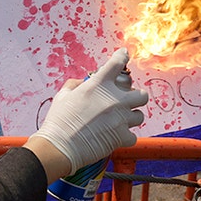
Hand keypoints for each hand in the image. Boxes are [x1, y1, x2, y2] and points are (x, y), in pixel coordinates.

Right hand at [29, 48, 148, 174]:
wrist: (60, 146)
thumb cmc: (58, 121)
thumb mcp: (63, 96)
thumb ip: (75, 85)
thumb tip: (82, 82)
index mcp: (99, 85)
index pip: (117, 63)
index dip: (122, 56)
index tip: (124, 54)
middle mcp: (114, 99)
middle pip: (141, 94)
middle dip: (137, 96)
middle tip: (127, 101)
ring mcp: (120, 118)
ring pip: (140, 116)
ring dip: (131, 118)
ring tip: (119, 121)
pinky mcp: (122, 136)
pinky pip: (132, 136)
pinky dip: (125, 137)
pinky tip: (114, 136)